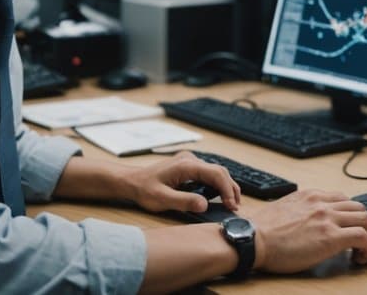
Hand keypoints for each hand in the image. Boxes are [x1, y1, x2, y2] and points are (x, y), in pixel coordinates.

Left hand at [126, 151, 240, 212]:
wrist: (132, 182)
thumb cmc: (144, 190)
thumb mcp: (162, 199)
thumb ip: (184, 201)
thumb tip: (205, 205)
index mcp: (186, 165)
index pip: (216, 174)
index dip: (227, 190)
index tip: (231, 205)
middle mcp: (190, 160)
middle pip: (219, 171)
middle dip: (230, 188)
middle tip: (235, 206)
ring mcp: (189, 162)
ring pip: (215, 171)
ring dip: (225, 186)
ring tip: (231, 202)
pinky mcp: (188, 167)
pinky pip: (208, 173)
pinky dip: (217, 184)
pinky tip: (219, 195)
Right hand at [242, 189, 366, 272]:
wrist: (252, 239)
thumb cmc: (261, 231)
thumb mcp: (284, 210)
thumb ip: (301, 211)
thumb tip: (311, 225)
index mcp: (310, 195)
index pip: (342, 199)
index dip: (354, 214)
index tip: (358, 225)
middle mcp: (321, 202)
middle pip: (359, 208)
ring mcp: (327, 218)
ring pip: (366, 219)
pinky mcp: (330, 236)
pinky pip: (363, 237)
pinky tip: (363, 257)